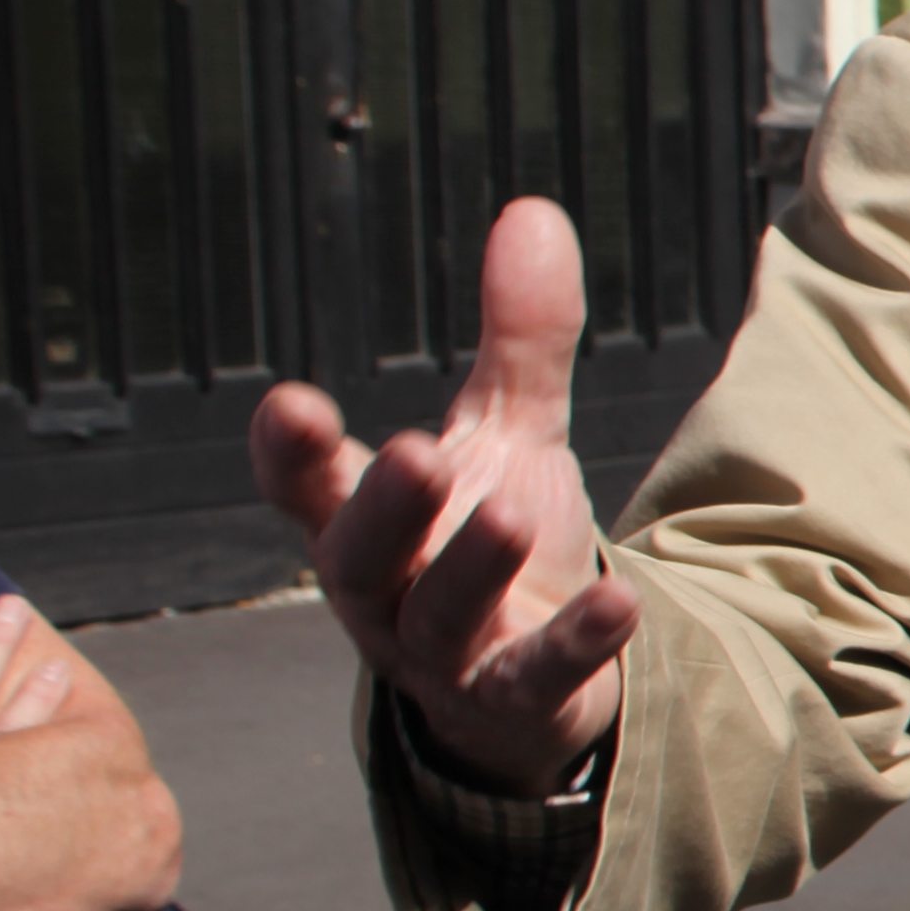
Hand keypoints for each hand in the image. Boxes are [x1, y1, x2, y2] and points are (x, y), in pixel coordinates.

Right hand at [249, 197, 638, 792]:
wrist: (539, 674)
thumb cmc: (493, 541)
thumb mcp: (509, 433)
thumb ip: (518, 338)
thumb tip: (532, 211)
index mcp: (364, 520)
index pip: (306, 487)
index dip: (290, 452)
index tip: (289, 404)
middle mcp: (385, 591)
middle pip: (360, 556)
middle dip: (383, 508)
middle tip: (413, 454)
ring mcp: (445, 654)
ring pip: (437, 616)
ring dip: (469, 568)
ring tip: (507, 514)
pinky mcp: (514, 699)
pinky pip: (535, 677)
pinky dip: (575, 642)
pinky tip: (620, 605)